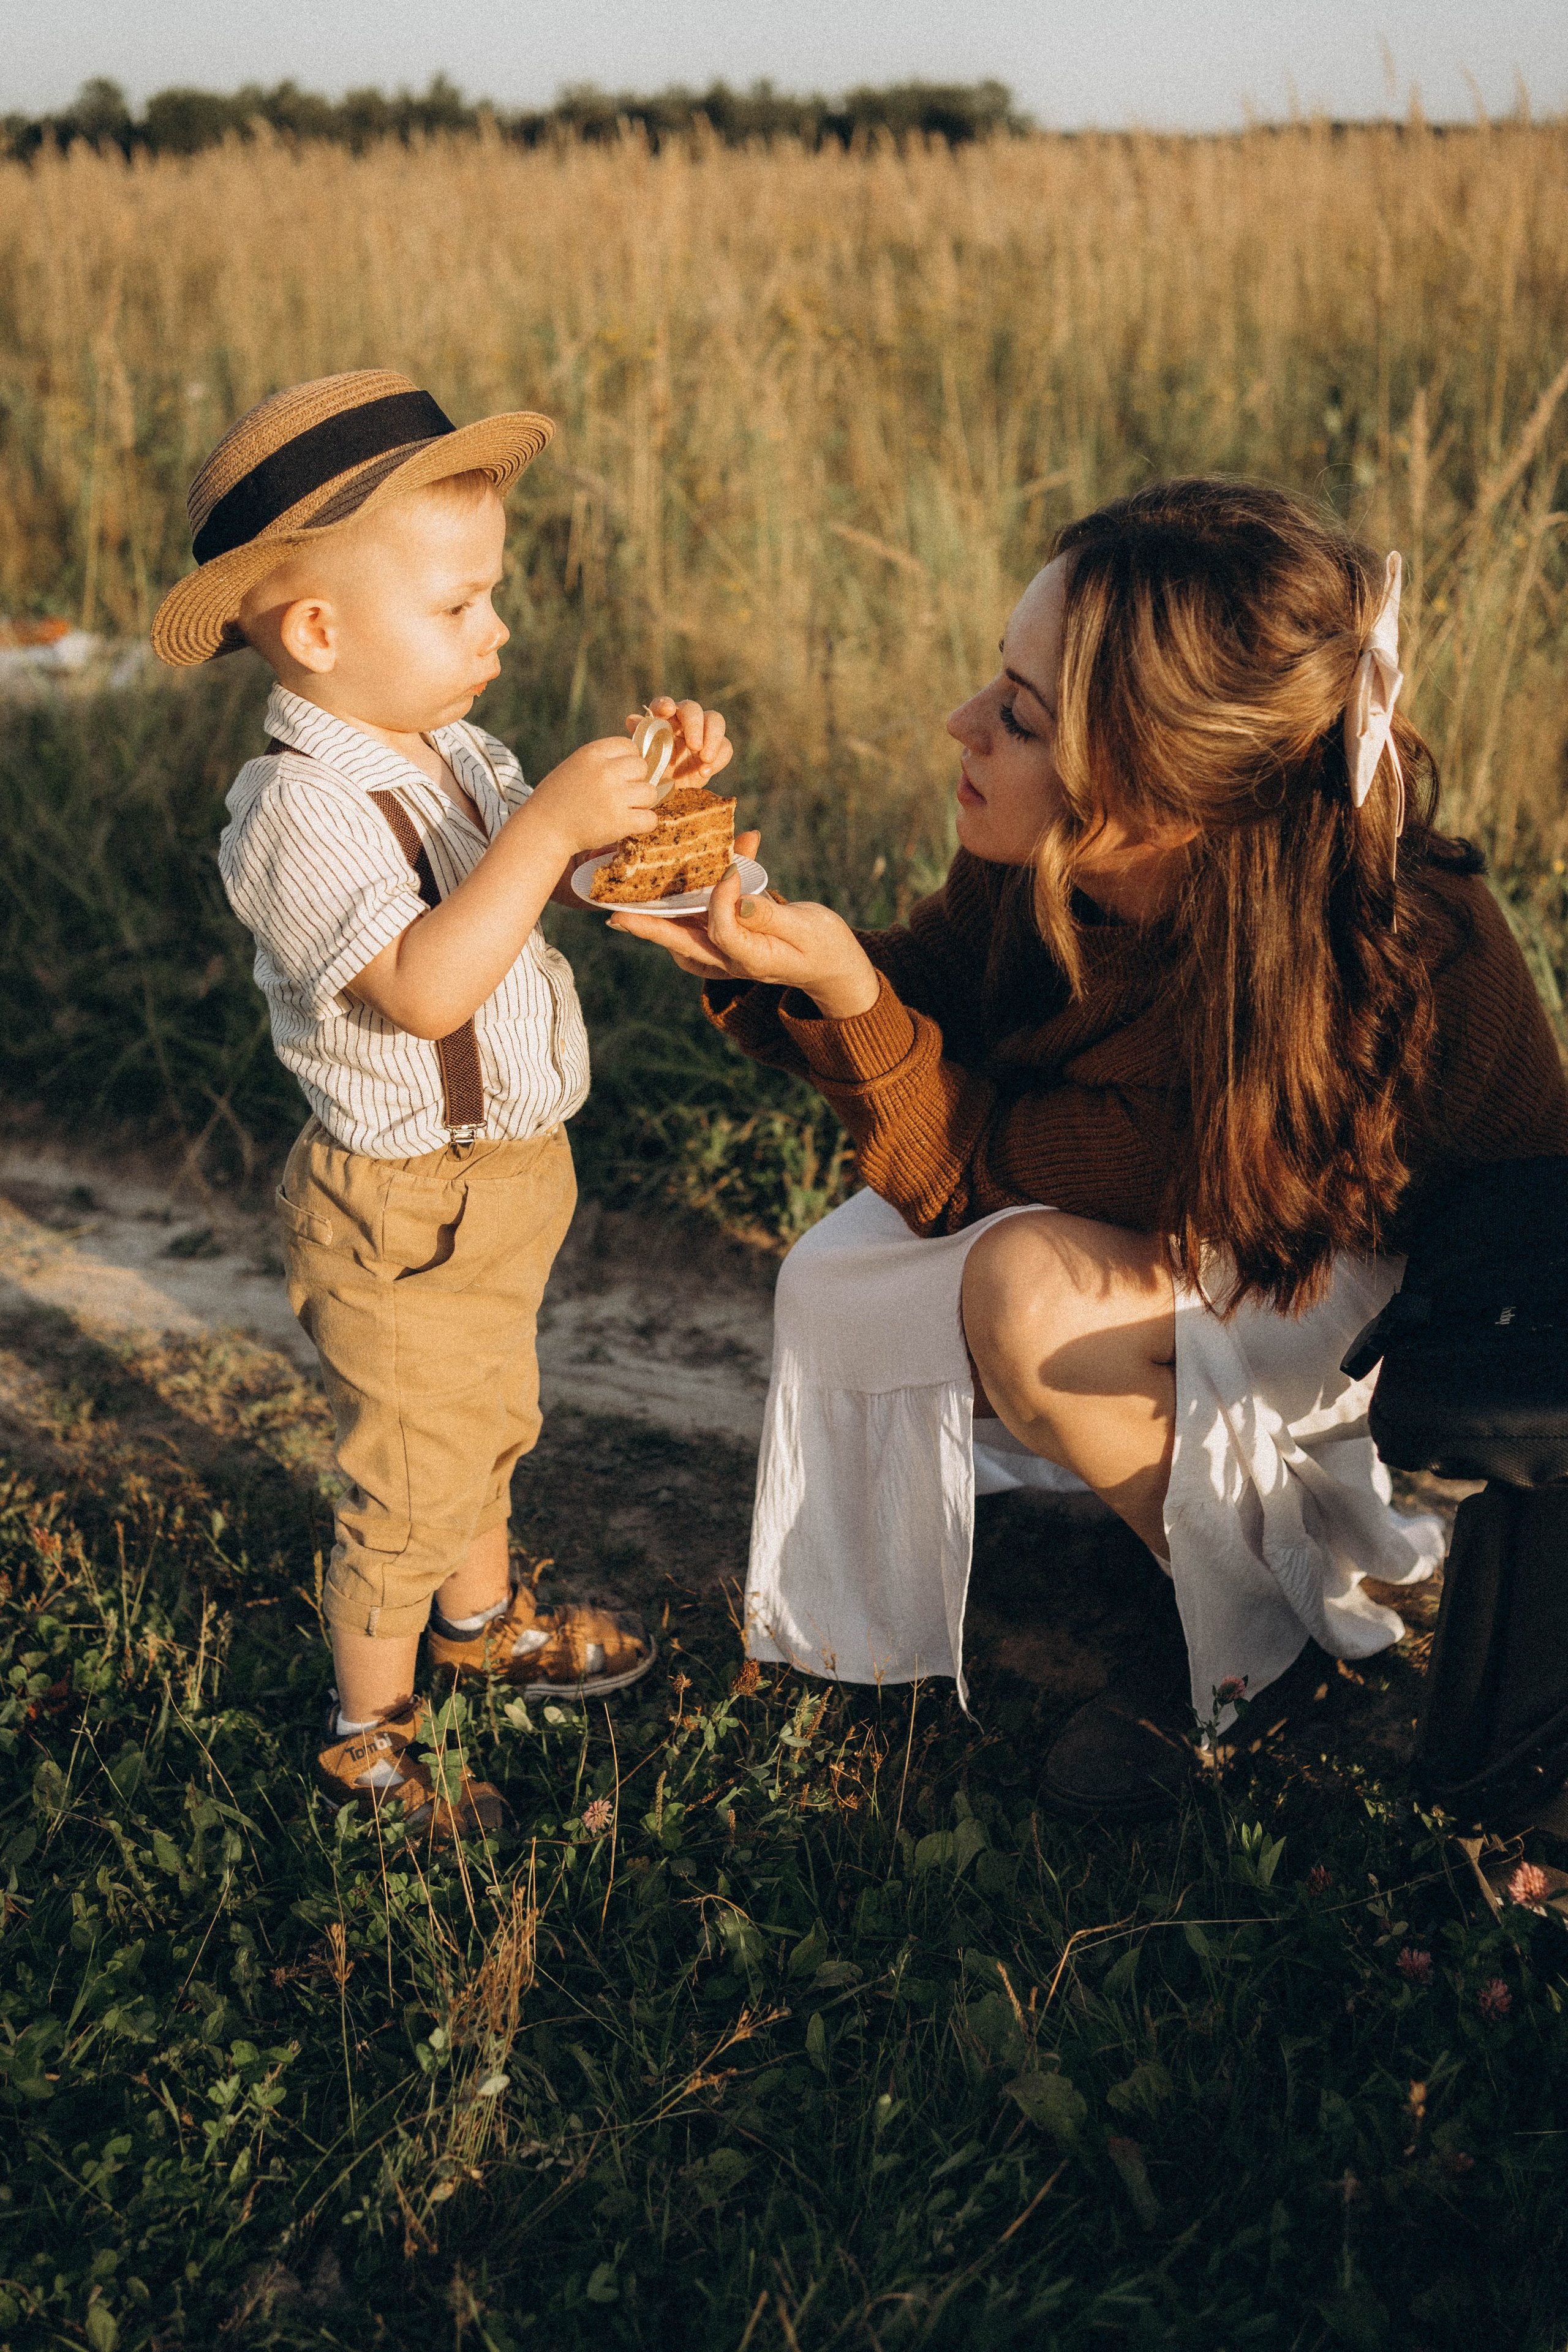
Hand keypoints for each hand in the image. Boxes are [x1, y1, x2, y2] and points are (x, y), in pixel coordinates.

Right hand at [528, 734, 659, 862]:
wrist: (543, 828)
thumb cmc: (558, 798)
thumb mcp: (576, 766)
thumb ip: (603, 761)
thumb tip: (638, 759)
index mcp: (592, 753)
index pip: (629, 746)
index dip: (628, 760)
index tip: (619, 774)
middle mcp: (605, 771)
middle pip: (643, 767)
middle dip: (636, 781)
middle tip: (621, 794)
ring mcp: (614, 797)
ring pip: (650, 793)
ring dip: (641, 803)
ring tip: (624, 810)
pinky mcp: (619, 822)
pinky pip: (650, 819)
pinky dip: (644, 824)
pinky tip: (630, 824)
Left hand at [609, 837, 880, 1018]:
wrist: (834, 965)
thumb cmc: (825, 947)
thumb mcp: (805, 930)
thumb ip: (769, 915)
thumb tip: (739, 898)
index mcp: (748, 959)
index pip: (719, 930)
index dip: (720, 899)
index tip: (733, 868)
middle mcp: (729, 958)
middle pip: (679, 939)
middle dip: (646, 923)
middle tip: (614, 912)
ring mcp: (726, 949)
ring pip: (683, 927)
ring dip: (663, 905)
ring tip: (636, 887)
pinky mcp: (729, 933)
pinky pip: (703, 914)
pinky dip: (697, 890)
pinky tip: (702, 861)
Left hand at [628, 696, 732, 787]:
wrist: (667, 794)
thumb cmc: (652, 772)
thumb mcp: (643, 759)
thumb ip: (640, 739)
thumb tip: (632, 720)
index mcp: (662, 720)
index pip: (663, 704)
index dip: (665, 704)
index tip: (667, 710)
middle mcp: (683, 722)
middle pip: (693, 709)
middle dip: (694, 725)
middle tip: (693, 746)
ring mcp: (702, 734)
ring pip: (715, 721)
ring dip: (713, 738)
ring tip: (704, 759)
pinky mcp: (716, 750)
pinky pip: (725, 747)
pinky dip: (718, 759)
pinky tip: (705, 772)